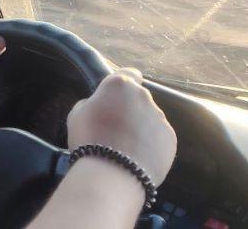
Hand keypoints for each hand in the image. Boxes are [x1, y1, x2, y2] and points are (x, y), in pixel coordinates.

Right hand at [66, 68, 176, 185]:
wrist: (112, 174)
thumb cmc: (89, 139)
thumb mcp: (77, 114)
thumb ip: (92, 103)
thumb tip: (99, 105)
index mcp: (120, 85)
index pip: (129, 73)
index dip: (124, 83)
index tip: (118, 96)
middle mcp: (144, 97)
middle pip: (139, 99)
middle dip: (131, 109)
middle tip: (116, 128)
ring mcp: (160, 118)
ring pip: (150, 119)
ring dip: (141, 127)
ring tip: (126, 149)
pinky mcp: (170, 139)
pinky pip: (159, 137)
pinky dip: (151, 144)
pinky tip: (137, 158)